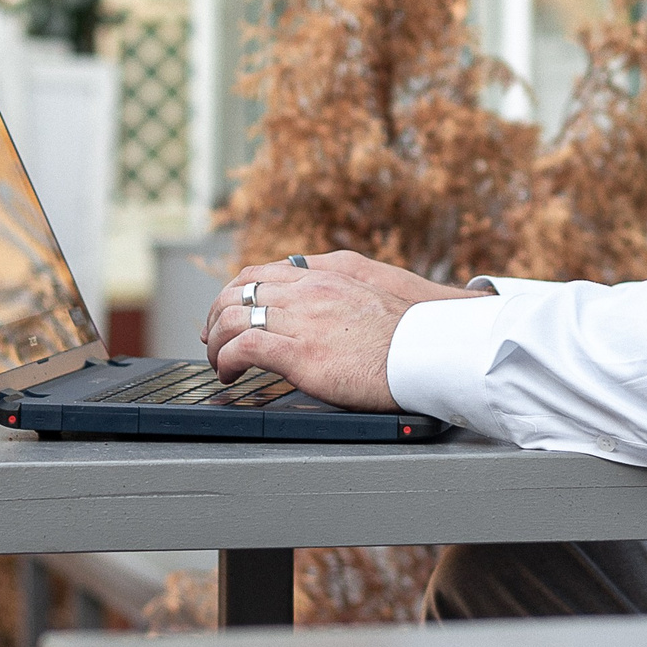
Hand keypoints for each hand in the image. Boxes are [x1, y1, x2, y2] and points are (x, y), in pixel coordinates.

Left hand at [202, 253, 488, 410]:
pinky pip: (244, 348)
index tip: (229, 312)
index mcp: (327, 274)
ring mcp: (304, 318)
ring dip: (217, 342)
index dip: (237, 292)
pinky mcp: (301, 352)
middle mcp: (310, 289)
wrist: (433, 351)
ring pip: (233, 317)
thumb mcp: (377, 294)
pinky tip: (229, 374)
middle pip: (239, 290)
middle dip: (217, 315)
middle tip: (213, 339)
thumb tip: (331, 309)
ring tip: (219, 363)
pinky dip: (226, 360)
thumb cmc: (414, 332)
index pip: (264, 272)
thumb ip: (346, 293)